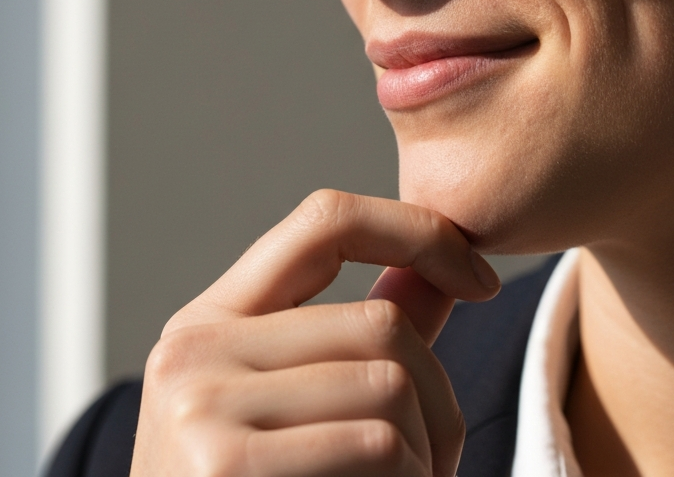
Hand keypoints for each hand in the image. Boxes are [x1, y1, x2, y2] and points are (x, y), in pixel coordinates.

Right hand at [129, 190, 500, 476]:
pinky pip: (376, 444)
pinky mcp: (224, 465)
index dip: (414, 230)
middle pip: (381, 323)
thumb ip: (358, 339)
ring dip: (430, 453)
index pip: (323, 220)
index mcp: (210, 319)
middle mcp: (194, 346)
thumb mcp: (288, 409)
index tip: (479, 278)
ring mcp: (199, 405)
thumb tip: (438, 269)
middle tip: (436, 461)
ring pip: (390, 384)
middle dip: (439, 396)